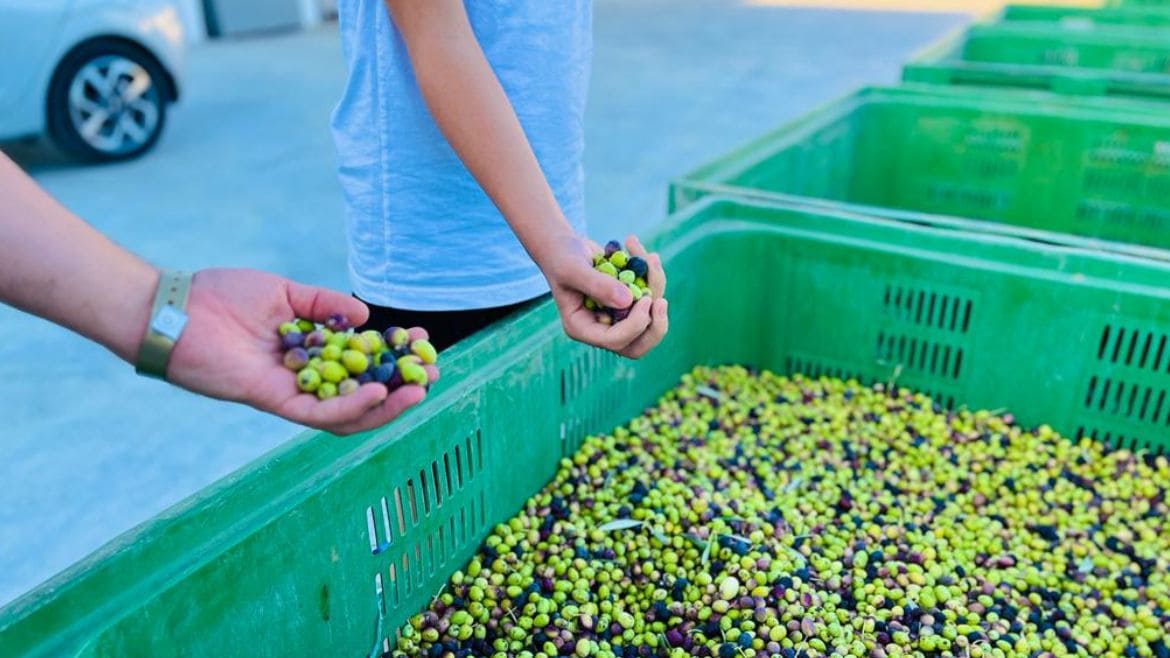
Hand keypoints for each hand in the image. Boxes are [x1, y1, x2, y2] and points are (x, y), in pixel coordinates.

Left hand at [164, 268, 438, 435]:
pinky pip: (319, 415)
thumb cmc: (220, 295)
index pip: (361, 361)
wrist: (176, 310)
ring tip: (416, 391)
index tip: (420, 340)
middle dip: (400, 387)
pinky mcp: (273, 402)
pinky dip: (351, 409)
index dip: (394, 355)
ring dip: (384, 407)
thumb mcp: (285, 291)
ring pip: (347, 414)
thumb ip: (325, 304)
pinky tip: (377, 394)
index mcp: (309, 351)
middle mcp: (304, 377)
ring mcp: (290, 393)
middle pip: (361, 394)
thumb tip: (368, 319)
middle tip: (431, 374)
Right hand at [540, 234, 668, 358]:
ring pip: (650, 317)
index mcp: (582, 328)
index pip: (614, 340)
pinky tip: (639, 250)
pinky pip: (651, 295)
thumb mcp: (572, 268)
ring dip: (655, 286)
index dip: (634, 324)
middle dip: (655, 327)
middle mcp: (601, 327)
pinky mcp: (629, 301)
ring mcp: (617, 316)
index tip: (645, 298)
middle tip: (661, 302)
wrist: (564, 245)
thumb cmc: (561, 256)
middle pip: (637, 346)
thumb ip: (596, 284)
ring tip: (649, 256)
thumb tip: (629, 301)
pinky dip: (652, 274)